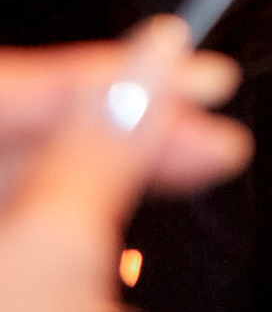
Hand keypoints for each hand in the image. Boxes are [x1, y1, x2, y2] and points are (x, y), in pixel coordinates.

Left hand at [0, 20, 251, 311]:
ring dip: (114, 177)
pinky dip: (82, 228)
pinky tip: (125, 251)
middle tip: (213, 136)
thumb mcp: (66, 250)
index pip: (16, 84)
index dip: (116, 69)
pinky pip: (26, 230)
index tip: (200, 76)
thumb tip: (154, 60)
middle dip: (128, 124)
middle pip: (27, 130)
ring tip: (186, 186)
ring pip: (31, 179)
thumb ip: (110, 141)